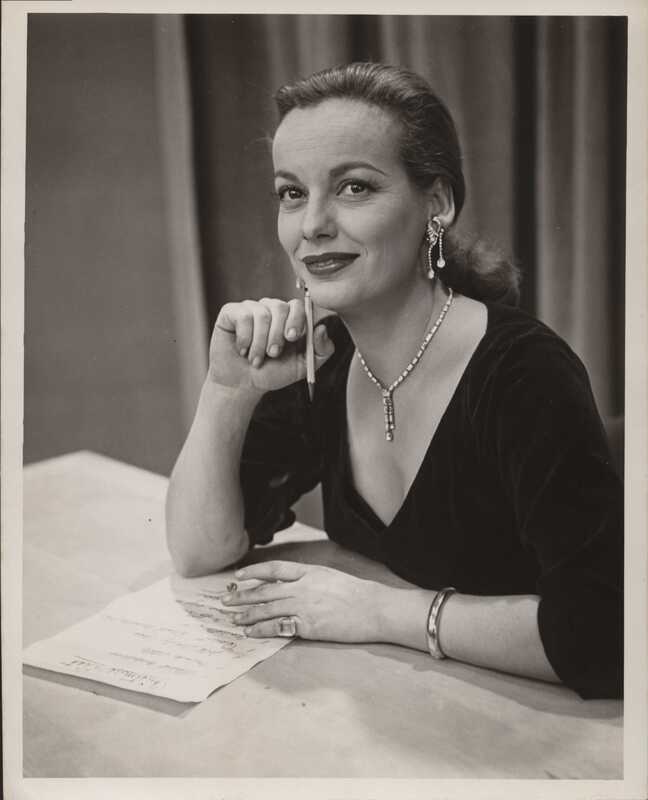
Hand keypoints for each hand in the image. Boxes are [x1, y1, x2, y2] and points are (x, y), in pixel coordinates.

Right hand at [209, 298, 333, 393]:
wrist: (243, 384)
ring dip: (260, 342)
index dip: (298, 319)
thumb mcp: (303, 366)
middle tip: (272, 354)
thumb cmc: (274, 373)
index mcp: (291, 318)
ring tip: (256, 359)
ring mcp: (252, 308)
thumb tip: (322, 328)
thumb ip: (322, 350)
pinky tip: (243, 350)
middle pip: (281, 307)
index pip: (301, 306)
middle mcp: (272, 309)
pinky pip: (243, 316)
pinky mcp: (232, 312)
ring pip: (261, 314)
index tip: (292, 338)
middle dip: (277, 335)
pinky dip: (244, 338)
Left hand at [220, 561, 384, 642]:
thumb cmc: (356, 593)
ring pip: (267, 609)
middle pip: (265, 590)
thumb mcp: (330, 576)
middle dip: (242, 596)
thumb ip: (308, 579)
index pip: (274, 568)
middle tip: (225, 601)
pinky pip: (278, 627)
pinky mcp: (308, 626)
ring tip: (233, 619)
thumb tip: (288, 583)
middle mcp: (302, 587)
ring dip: (247, 614)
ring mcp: (304, 606)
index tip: (238, 577)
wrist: (373, 608)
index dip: (253, 572)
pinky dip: (261, 629)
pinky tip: (251, 632)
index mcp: (308, 572)